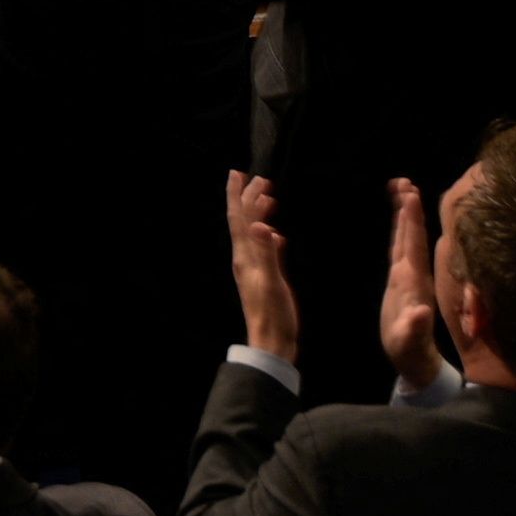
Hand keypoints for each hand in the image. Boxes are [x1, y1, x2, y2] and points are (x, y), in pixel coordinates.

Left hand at [222, 168, 301, 363]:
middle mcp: (245, 259)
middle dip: (249, 199)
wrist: (272, 342)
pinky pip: (264, 250)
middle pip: (245, 222)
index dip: (237, 195)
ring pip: (254, 233)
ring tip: (268, 199)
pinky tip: (277, 235)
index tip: (237, 173)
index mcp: (245, 257)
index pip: (239, 219)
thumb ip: (267, 253)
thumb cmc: (273, 314)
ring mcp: (254, 268)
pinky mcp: (265, 278)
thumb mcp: (272, 282)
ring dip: (259, 214)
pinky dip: (269, 237)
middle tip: (260, 179)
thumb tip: (260, 224)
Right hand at [375, 177, 449, 391]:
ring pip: (407, 238)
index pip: (412, 244)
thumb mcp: (409, 341)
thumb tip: (421, 311)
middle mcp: (413, 274)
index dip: (411, 221)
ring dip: (405, 214)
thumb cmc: (409, 351)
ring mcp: (410, 276)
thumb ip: (415, 327)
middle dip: (408, 208)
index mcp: (413, 282)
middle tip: (404, 180)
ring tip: (402, 190)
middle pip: (411, 235)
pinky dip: (399, 230)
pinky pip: (401, 247)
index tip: (410, 194)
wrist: (416, 360)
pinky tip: (397, 220)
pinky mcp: (403, 281)